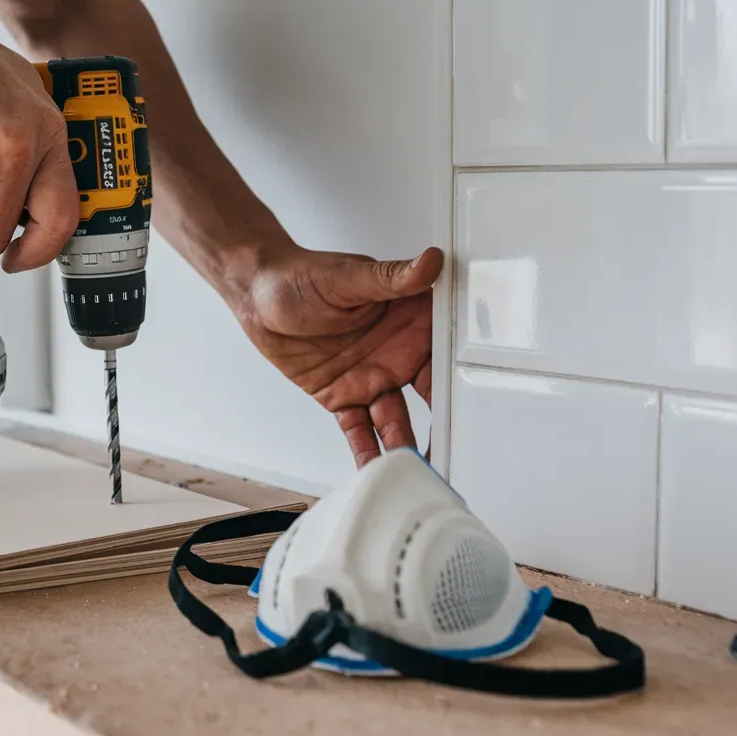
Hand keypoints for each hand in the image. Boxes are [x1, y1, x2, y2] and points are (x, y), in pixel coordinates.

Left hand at [231, 243, 443, 467]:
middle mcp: (397, 355)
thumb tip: (430, 262)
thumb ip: (392, 278)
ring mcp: (371, 378)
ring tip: (416, 471)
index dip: (463, 381)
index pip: (446, 356)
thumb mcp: (348, 277)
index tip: (478, 407)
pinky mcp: (342, 397)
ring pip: (396, 421)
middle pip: (431, 398)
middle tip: (456, 453)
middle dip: (444, 427)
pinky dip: (367, 453)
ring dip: (406, 447)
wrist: (258, 296)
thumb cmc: (303, 277)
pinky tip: (376, 472)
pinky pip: (359, 431)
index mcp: (410, 322)